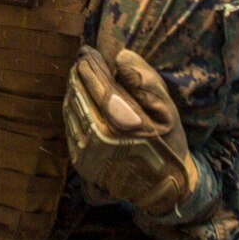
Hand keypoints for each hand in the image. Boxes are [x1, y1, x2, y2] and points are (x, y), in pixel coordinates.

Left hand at [62, 45, 197, 215]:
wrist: (162, 188)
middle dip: (79, 75)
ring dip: (73, 89)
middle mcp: (99, 138)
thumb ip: (146, 82)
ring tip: (80, 76)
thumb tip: (120, 57)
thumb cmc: (168, 144)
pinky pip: (70, 127)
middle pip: (79, 95)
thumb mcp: (167, 111)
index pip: (97, 85)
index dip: (90, 65)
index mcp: (122, 123)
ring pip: (71, 110)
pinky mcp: (81, 162)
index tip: (87, 51)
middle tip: (82, 59)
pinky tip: (78, 99)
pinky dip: (71, 109)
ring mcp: (86, 152)